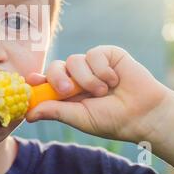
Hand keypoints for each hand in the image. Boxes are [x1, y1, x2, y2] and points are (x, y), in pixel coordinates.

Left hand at [25, 45, 169, 142]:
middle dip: (58, 78)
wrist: (144, 113)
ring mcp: (91, 64)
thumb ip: (55, 111)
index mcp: (68, 93)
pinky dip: (102, 70)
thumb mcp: (80, 118)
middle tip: (68, 90)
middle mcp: (76, 76)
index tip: (31, 80)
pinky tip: (114, 80)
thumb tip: (28, 114)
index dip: (37, 80)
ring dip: (88, 79)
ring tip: (104, 92)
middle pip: (55, 67)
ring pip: (74, 60)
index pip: (46, 81)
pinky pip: (93, 54)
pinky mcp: (106, 54)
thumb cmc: (112, 119)